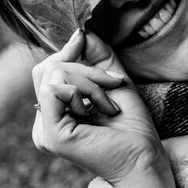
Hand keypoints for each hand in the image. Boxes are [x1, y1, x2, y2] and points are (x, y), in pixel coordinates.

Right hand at [32, 29, 177, 187]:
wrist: (145, 156)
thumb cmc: (131, 124)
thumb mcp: (110, 77)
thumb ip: (94, 52)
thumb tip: (79, 31)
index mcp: (53, 110)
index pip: (47, 68)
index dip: (71, 55)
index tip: (102, 65)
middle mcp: (42, 120)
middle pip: (47, 67)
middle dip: (85, 68)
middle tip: (112, 85)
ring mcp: (43, 129)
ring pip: (54, 74)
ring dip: (90, 82)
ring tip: (108, 105)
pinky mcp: (50, 134)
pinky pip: (56, 89)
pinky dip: (84, 92)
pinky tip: (98, 111)